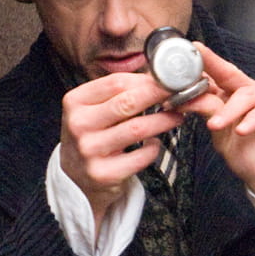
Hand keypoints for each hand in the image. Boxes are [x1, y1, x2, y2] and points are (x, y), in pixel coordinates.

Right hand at [60, 73, 184, 226]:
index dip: (146, 80)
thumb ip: (119, 93)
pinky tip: (154, 142)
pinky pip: (141, 155)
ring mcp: (89, 150)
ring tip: (176, 116)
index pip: (115, 82)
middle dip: (159, 95)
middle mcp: (78, 125)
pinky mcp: (103, 174)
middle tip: (179, 92)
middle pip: (127, 102)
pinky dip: (154, 147)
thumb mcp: (93, 109)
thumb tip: (157, 78)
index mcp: (75, 102)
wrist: (75, 177)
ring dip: (164, 120)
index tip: (165, 79)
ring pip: (138, 128)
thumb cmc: (92, 135)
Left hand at [179, 44, 254, 247]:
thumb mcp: (222, 135)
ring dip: (231, 110)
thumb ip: (209, 112)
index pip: (217, 77)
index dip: (204, 64)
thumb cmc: (251, 158)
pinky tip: (244, 129)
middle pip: (232, 76)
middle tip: (198, 69)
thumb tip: (188, 97)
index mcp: (234, 98)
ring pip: (248, 94)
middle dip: (214, 67)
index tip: (189, 52)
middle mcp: (254, 93)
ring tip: (217, 125)